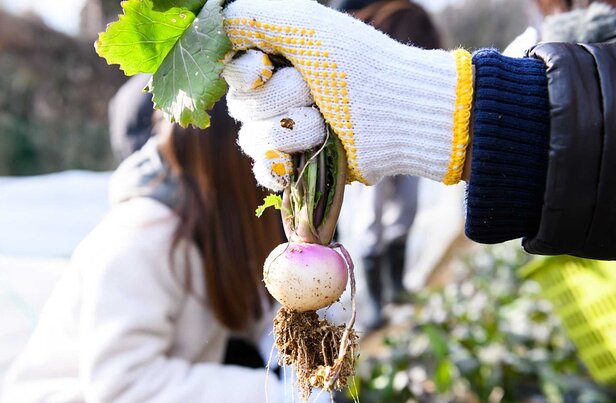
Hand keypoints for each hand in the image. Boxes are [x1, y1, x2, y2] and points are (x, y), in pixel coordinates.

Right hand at [222, 0, 472, 188]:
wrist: (397, 113)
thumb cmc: (359, 64)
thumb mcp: (308, 26)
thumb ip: (256, 17)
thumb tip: (217, 24)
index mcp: (278, 64)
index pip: (232, 72)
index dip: (245, 73)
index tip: (265, 68)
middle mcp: (279, 98)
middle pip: (241, 107)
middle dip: (279, 99)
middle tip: (313, 92)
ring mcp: (290, 134)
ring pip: (253, 141)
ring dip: (290, 131)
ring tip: (324, 126)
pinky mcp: (301, 167)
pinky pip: (266, 173)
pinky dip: (277, 168)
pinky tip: (294, 162)